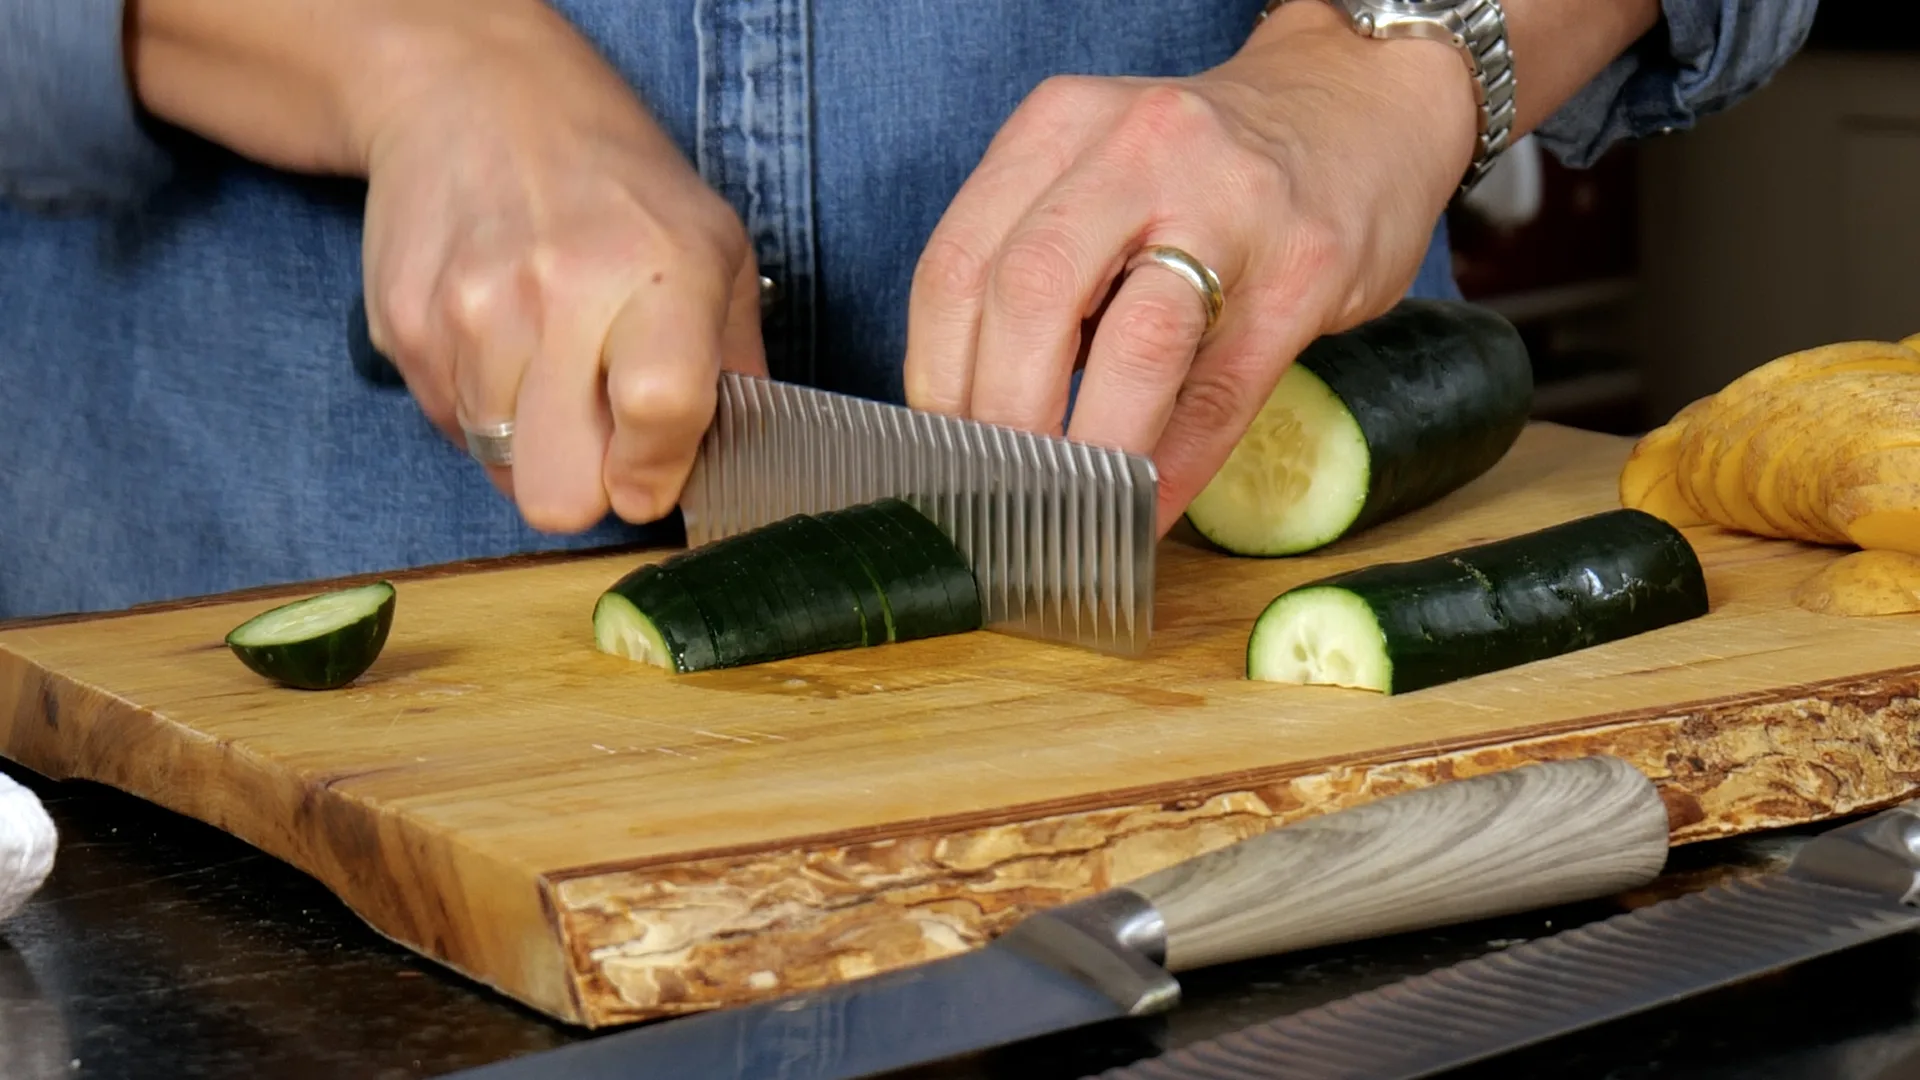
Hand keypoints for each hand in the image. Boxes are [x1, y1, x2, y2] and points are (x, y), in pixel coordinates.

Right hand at [356, 4, 764, 531]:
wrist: (475, 94)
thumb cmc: (614, 184)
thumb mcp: (715, 247)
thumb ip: (734, 364)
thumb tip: (738, 465)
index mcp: (656, 273)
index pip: (661, 411)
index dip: (656, 473)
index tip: (651, 477)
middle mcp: (557, 292)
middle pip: (559, 495)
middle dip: (587, 485)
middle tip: (602, 435)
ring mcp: (468, 312)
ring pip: (501, 471)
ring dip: (531, 442)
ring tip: (549, 363)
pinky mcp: (404, 327)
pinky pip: (451, 430)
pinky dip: (482, 407)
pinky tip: (501, 341)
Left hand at [902, 1, 1476, 533]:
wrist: (1360, 107)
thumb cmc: (1204, 171)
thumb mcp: (1097, 174)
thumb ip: (1033, 263)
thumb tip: (970, 419)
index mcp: (1059, 125)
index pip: (958, 265)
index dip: (937, 379)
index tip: (944, 451)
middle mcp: (1137, 149)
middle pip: (1028, 297)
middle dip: (1002, 418)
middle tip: (999, 490)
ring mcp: (1231, 203)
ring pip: (1130, 341)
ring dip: (1088, 448)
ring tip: (1068, 507)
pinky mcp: (1305, 269)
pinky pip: (1221, 389)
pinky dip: (1175, 462)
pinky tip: (1150, 504)